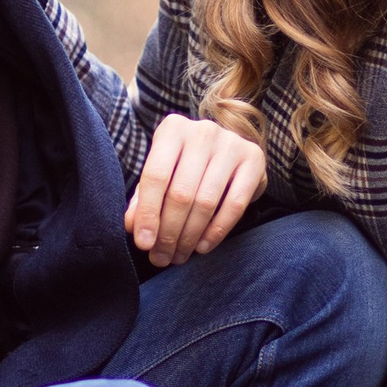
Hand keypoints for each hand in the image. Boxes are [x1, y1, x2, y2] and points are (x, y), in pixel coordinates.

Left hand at [125, 112, 265, 266]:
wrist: (227, 149)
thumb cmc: (185, 164)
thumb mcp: (162, 173)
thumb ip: (144, 198)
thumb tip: (133, 227)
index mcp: (173, 129)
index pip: (155, 175)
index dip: (148, 213)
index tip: (143, 244)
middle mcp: (203, 131)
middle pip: (181, 192)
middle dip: (169, 232)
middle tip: (162, 257)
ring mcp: (231, 143)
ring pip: (206, 201)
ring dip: (190, 236)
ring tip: (179, 256)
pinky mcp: (254, 159)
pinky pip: (235, 204)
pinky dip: (217, 231)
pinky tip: (203, 246)